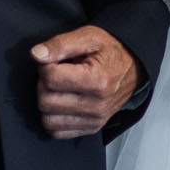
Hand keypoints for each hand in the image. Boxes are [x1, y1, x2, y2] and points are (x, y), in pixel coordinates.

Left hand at [32, 24, 140, 138]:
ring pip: (48, 120)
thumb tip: (37, 54)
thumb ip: (61, 44)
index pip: (50, 78)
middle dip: (44, 84)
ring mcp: (94, 120)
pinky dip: (54, 118)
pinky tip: (62, 103)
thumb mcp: (88, 37)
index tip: (55, 61)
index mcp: (97, 80)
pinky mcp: (91, 128)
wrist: (133, 66)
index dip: (46, 66)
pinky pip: (57, 132)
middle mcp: (96, 105)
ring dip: (47, 103)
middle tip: (57, 73)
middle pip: (46, 101)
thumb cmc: (111, 51)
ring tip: (60, 88)